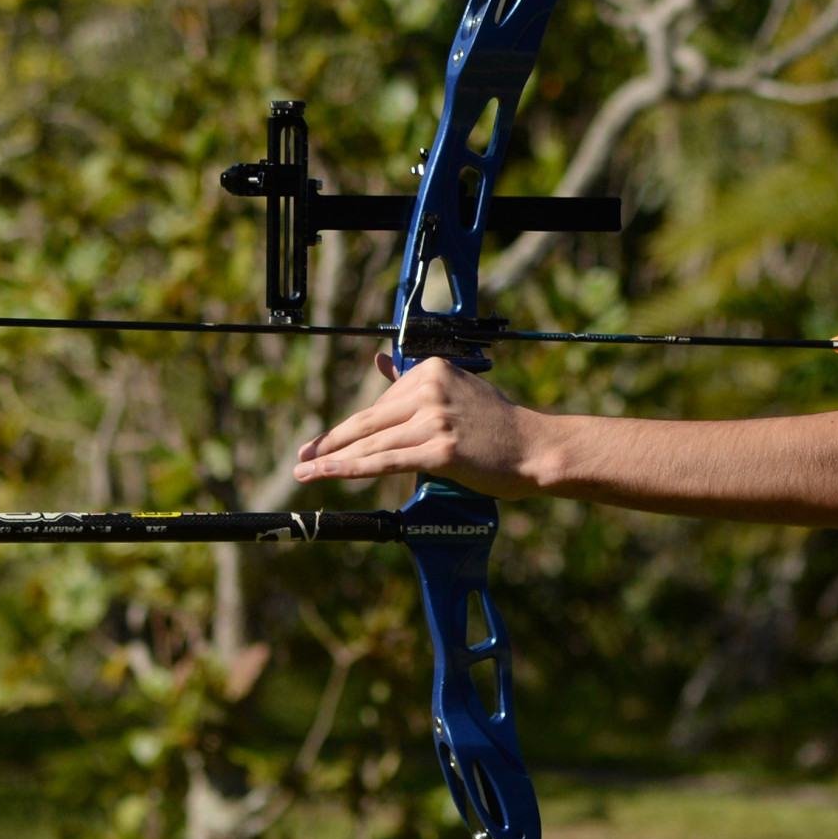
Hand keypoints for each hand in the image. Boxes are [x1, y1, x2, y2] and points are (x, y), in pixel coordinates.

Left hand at [294, 355, 546, 497]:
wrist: (536, 448)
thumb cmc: (499, 427)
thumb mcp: (457, 390)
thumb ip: (415, 382)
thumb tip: (379, 363)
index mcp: (431, 371)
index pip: (379, 405)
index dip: (347, 429)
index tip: (322, 444)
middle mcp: (430, 390)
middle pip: (367, 421)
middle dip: (329, 443)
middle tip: (301, 457)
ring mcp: (435, 420)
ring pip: (371, 443)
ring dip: (333, 461)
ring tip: (306, 473)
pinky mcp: (441, 450)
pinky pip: (386, 461)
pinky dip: (352, 469)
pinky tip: (331, 475)